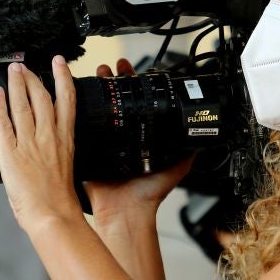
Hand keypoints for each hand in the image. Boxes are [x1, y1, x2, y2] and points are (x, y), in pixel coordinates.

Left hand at [0, 55, 82, 232]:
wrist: (52, 214)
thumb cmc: (59, 199)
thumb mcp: (65, 166)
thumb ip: (55, 150)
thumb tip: (44, 144)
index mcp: (65, 139)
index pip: (66, 99)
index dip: (63, 77)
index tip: (59, 63)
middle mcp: (49, 135)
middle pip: (41, 96)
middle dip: (32, 77)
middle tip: (24, 66)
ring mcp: (29, 142)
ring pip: (22, 105)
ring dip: (16, 85)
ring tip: (12, 71)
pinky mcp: (11, 152)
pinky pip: (2, 123)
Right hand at [87, 59, 193, 225]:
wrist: (128, 212)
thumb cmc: (149, 195)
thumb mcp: (175, 167)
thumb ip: (187, 150)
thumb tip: (203, 136)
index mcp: (138, 138)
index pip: (135, 104)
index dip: (133, 86)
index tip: (130, 71)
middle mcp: (120, 138)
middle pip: (114, 102)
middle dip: (111, 81)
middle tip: (110, 67)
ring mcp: (102, 144)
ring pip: (96, 110)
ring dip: (95, 90)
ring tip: (97, 73)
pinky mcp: (87, 152)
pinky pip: (79, 130)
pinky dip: (76, 113)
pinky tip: (77, 96)